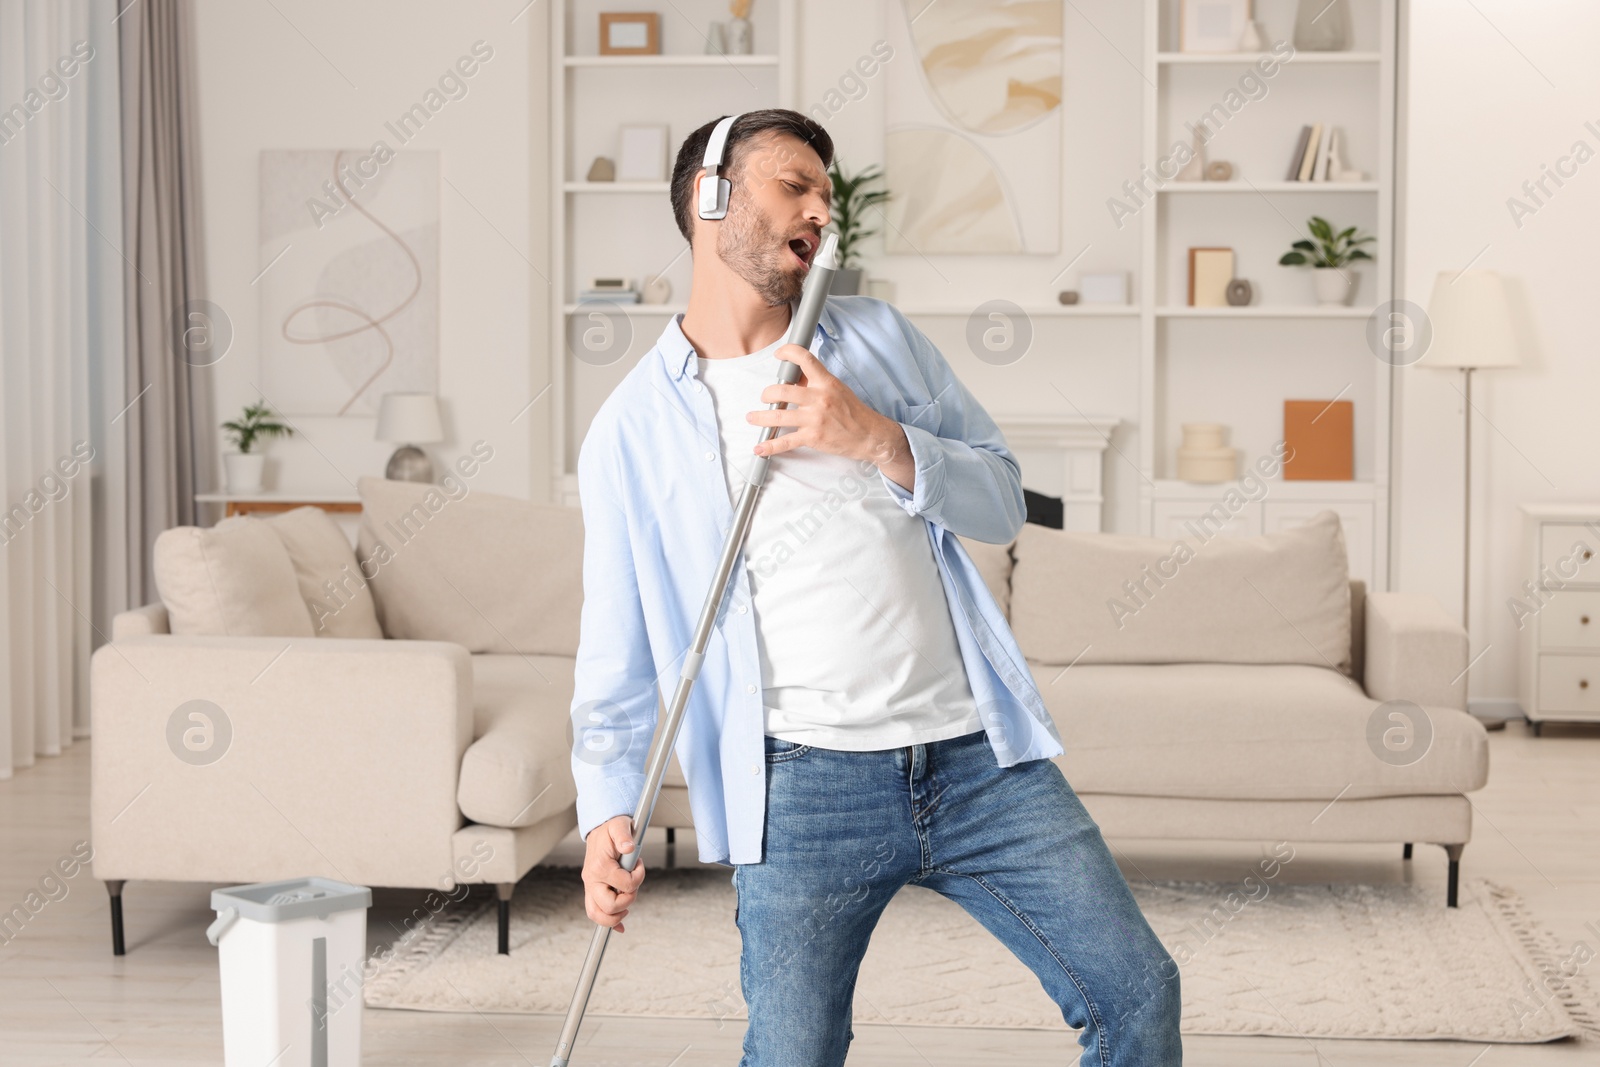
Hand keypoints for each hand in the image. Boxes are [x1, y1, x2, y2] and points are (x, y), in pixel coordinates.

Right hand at [582, 814, 644, 932]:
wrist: (600, 830)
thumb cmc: (611, 829)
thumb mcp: (619, 826)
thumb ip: (624, 836)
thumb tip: (630, 848)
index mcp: (600, 866)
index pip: (624, 884)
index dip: (638, 877)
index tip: (639, 865)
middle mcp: (592, 879)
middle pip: (608, 906)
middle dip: (627, 900)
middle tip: (632, 887)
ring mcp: (590, 887)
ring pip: (597, 914)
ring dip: (616, 916)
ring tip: (627, 906)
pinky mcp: (592, 891)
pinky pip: (595, 913)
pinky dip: (609, 923)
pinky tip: (620, 927)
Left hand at [747, 345, 908, 475]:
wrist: (870, 436)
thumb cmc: (855, 413)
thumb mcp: (838, 390)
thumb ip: (816, 384)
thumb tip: (795, 379)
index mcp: (826, 383)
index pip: (805, 360)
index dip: (788, 352)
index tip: (779, 354)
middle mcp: (819, 399)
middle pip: (782, 391)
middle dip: (767, 394)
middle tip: (765, 397)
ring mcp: (815, 419)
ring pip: (778, 416)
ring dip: (760, 417)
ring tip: (752, 418)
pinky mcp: (813, 437)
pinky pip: (786, 441)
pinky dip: (770, 446)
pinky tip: (760, 448)